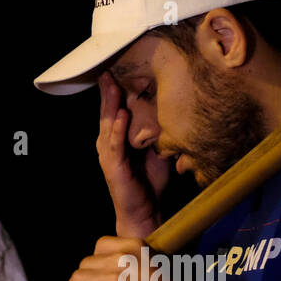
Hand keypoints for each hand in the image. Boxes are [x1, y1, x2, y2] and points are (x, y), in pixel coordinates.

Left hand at [59, 236, 198, 280]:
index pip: (101, 246)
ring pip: (77, 278)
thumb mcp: (155, 267)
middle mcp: (122, 259)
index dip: (96, 261)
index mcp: (135, 247)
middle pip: (86, 263)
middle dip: (85, 277)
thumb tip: (108, 272)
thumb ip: (133, 264)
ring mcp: (112, 280)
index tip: (98, 274)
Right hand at [96, 71, 172, 238]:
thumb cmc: (150, 182)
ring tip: (112, 84)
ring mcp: (108, 156)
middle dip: (108, 90)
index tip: (118, 68)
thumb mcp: (156, 151)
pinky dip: (117, 130)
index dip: (116, 90)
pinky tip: (121, 115)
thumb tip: (172, 110)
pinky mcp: (113, 168)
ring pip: (107, 124)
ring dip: (110, 104)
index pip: (115, 109)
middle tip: (107, 68)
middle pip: (107, 111)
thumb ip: (157, 132)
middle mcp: (108, 144)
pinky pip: (115, 145)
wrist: (145, 212)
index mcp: (117, 139)